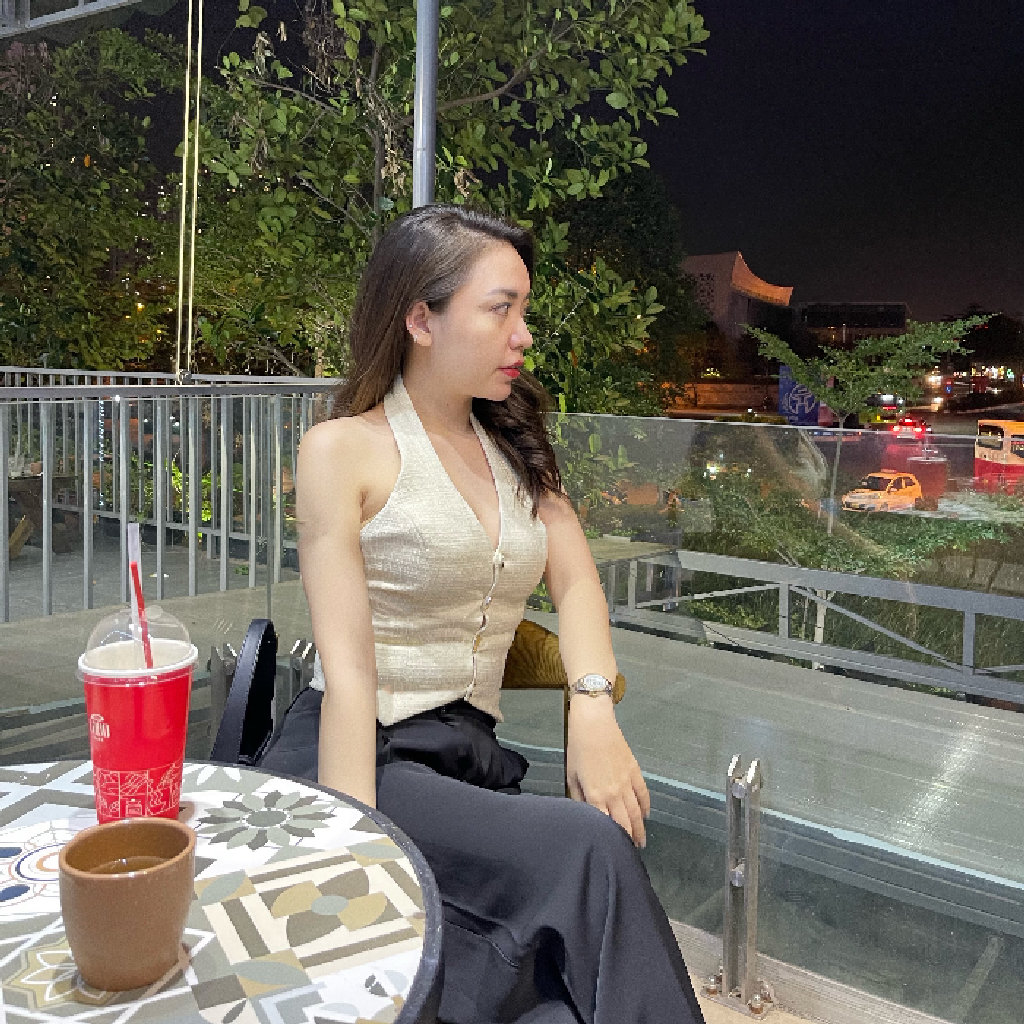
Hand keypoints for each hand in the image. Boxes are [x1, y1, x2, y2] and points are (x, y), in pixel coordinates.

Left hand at [566, 695, 650, 846]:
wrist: (594, 725)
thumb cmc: (578, 748)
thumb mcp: (572, 775)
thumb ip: (578, 798)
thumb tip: (584, 814)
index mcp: (596, 796)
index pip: (606, 825)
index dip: (612, 839)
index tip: (613, 849)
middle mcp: (613, 793)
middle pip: (625, 823)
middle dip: (629, 839)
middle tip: (632, 852)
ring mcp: (626, 783)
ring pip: (637, 812)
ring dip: (640, 828)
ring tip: (642, 841)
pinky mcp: (634, 771)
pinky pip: (643, 794)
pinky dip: (646, 806)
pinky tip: (646, 815)